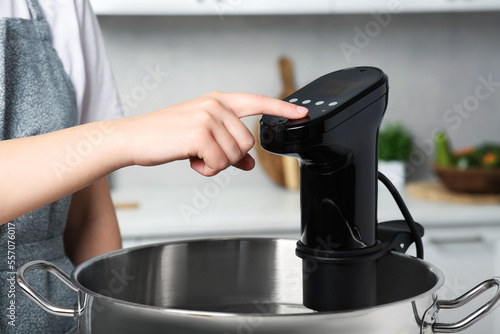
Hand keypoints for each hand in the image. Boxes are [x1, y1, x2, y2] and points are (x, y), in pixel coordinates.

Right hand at [120, 92, 307, 175]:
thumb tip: (250, 163)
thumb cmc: (167, 136)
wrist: (135, 138)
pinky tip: (190, 160)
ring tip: (195, 155)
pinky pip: (219, 163)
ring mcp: (208, 117)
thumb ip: (229, 146)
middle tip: (206, 155)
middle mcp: (216, 105)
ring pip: (235, 155)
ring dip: (216, 164)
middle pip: (248, 142)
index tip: (301, 113)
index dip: (282, 109)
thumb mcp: (202, 138)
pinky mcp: (200, 133)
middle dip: (230, 157)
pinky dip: (206, 169)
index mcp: (218, 101)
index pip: (257, 102)